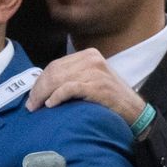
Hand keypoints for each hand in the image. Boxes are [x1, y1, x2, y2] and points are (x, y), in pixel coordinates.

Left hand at [27, 49, 145, 124]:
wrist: (134, 111)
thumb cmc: (110, 99)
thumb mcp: (92, 80)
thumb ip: (74, 77)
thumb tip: (44, 86)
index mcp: (89, 55)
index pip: (56, 65)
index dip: (40, 80)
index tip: (33, 96)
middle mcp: (92, 60)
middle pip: (55, 71)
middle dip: (39, 88)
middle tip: (31, 105)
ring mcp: (96, 72)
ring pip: (59, 79)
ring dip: (44, 94)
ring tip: (37, 107)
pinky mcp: (98, 86)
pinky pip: (70, 88)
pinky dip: (57, 96)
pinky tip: (51, 104)